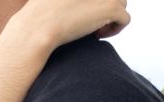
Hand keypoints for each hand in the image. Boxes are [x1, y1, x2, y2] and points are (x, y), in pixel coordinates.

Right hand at [15, 0, 130, 47]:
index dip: (96, 2)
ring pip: (121, 3)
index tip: (85, 13)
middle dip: (105, 7)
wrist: (38, 26)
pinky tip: (98, 35)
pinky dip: (116, 30)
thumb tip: (85, 8)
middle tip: (91, 23)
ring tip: (95, 30)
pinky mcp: (111, 7)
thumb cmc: (40, 15)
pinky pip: (125, 19)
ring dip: (111, 18)